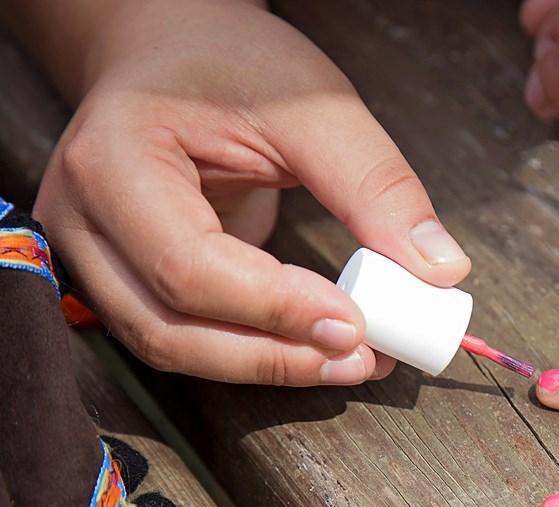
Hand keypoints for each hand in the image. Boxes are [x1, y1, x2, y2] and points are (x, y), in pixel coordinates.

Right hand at [35, 0, 470, 384]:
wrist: (173, 51)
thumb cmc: (231, 64)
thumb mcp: (312, 106)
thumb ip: (375, 186)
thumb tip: (440, 271)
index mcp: (113, 162)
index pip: (188, 266)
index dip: (276, 308)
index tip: (357, 322)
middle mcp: (83, 220)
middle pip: (169, 328)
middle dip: (275, 356)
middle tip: (362, 358)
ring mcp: (94, 256)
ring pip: (172, 348)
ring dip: (266, 367)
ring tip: (351, 361)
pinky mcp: (125, 280)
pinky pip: (184, 337)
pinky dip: (253, 352)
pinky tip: (316, 349)